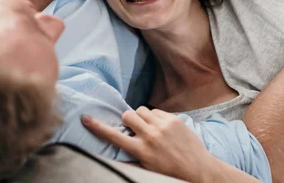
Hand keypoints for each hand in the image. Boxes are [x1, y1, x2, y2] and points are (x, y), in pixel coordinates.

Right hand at [82, 107, 214, 181]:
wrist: (198, 169)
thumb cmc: (169, 172)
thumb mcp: (146, 170)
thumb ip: (128, 162)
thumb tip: (109, 159)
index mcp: (141, 151)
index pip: (114, 136)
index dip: (97, 127)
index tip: (85, 118)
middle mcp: (150, 136)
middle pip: (128, 116)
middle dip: (127, 120)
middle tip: (132, 128)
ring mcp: (163, 126)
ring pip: (141, 110)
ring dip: (140, 117)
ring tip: (147, 127)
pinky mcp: (174, 119)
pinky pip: (156, 111)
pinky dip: (154, 117)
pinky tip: (160, 127)